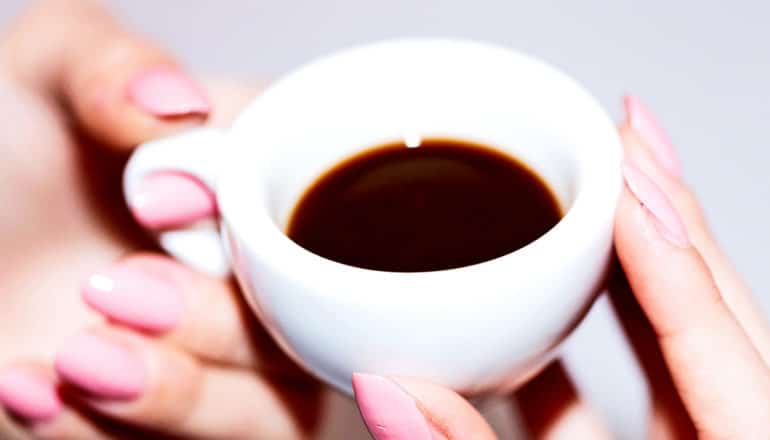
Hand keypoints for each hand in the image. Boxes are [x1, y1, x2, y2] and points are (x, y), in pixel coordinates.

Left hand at [0, 1, 321, 437]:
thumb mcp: (35, 77)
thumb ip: (108, 62)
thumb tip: (179, 110)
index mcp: (249, 183)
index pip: (325, 201)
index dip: (269, 218)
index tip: (159, 204)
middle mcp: (255, 271)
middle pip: (315, 321)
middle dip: (220, 323)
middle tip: (114, 289)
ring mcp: (227, 356)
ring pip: (280, 411)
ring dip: (185, 397)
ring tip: (77, 359)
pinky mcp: (185, 424)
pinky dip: (116, 436)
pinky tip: (36, 390)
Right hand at [346, 97, 769, 438]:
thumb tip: (387, 389)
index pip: (711, 337)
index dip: (666, 252)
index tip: (620, 178)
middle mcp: (728, 430)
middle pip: (712, 304)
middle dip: (664, 216)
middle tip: (620, 141)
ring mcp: (702, 432)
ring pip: (683, 321)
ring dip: (639, 250)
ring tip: (597, 185)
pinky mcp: (667, 438)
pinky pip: (649, 360)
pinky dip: (606, 311)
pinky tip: (559, 276)